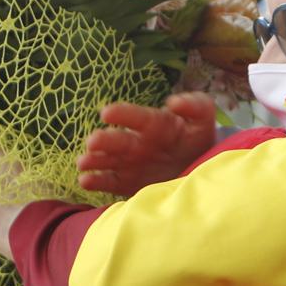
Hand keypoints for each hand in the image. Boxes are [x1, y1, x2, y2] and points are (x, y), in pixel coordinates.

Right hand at [76, 93, 217, 195]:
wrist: (199, 167)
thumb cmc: (197, 138)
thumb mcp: (203, 119)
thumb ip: (195, 106)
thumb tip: (174, 102)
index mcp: (153, 124)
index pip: (137, 117)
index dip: (123, 114)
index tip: (107, 112)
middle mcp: (137, 143)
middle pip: (119, 140)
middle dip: (105, 140)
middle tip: (92, 141)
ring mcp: (130, 163)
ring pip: (109, 160)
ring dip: (95, 160)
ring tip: (83, 162)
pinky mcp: (128, 182)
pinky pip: (110, 182)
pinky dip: (97, 182)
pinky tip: (86, 181)